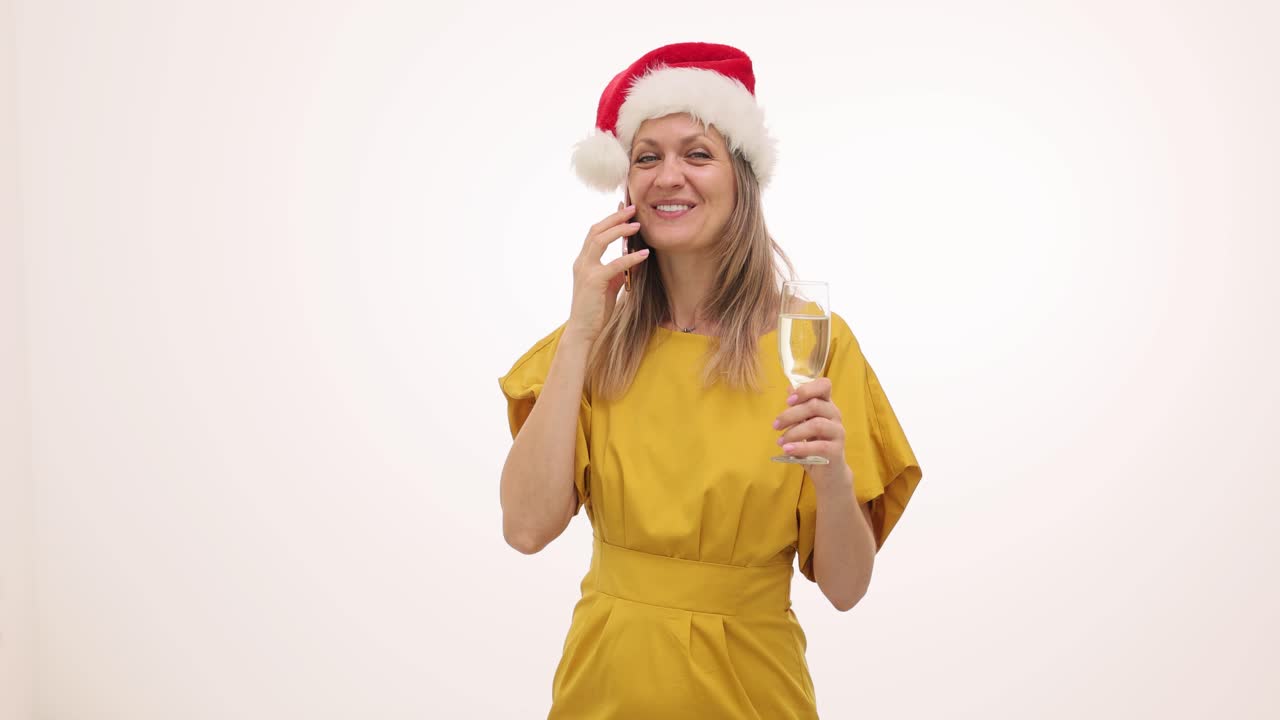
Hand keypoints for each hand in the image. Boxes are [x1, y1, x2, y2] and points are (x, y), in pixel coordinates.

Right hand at [565, 202, 649, 343]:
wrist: (583, 331)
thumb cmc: (595, 311)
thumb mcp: (609, 286)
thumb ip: (617, 272)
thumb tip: (634, 260)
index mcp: (583, 262)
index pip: (595, 233)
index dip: (610, 219)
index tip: (624, 209)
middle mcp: (581, 262)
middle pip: (596, 230)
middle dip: (615, 217)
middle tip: (632, 208)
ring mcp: (585, 270)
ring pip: (600, 240)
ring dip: (620, 230)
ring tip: (638, 225)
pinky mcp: (594, 281)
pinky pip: (614, 264)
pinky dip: (630, 257)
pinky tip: (644, 254)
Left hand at [773, 377, 851, 485]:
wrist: (828, 473)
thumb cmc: (814, 445)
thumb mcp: (804, 424)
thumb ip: (799, 407)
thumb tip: (789, 387)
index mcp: (827, 405)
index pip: (824, 386)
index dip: (806, 389)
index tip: (789, 400)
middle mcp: (835, 416)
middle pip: (815, 405)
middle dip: (791, 414)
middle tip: (775, 425)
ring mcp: (838, 432)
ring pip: (816, 424)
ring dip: (794, 432)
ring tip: (780, 441)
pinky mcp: (837, 450)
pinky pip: (819, 446)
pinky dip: (800, 447)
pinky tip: (787, 450)